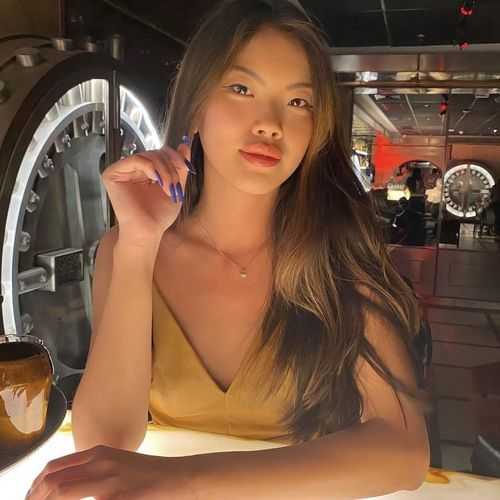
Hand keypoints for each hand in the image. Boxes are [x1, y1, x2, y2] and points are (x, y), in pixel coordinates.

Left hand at [25, 445, 197, 499]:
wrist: (178, 477)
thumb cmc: (149, 474)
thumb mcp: (118, 464)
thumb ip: (93, 470)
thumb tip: (67, 485)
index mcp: (99, 453)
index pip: (54, 467)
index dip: (36, 485)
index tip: (31, 498)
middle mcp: (100, 463)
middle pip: (53, 481)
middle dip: (36, 497)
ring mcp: (108, 482)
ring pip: (61, 493)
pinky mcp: (117, 499)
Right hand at [101, 141, 192, 242]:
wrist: (147, 231)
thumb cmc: (158, 216)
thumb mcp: (175, 187)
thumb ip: (179, 167)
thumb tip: (184, 146)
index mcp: (146, 172)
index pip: (161, 154)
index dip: (175, 157)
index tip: (186, 166)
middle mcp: (132, 170)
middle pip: (155, 153)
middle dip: (170, 167)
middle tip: (175, 184)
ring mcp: (122, 171)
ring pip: (148, 156)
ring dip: (163, 170)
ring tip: (168, 187)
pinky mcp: (112, 174)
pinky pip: (135, 160)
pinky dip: (150, 168)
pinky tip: (156, 180)